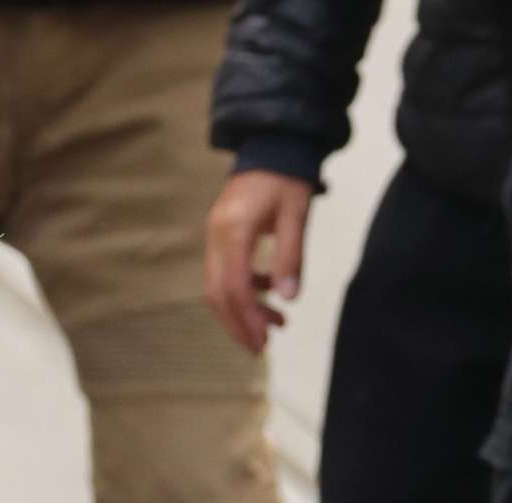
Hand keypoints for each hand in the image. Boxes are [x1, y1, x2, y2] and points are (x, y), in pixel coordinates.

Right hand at [203, 169, 313, 353]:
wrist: (272, 145)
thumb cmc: (287, 178)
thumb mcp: (296, 217)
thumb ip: (290, 257)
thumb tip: (287, 299)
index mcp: (233, 229)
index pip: (234, 286)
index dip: (248, 318)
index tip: (264, 341)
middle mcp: (216, 234)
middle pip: (217, 293)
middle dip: (237, 324)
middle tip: (260, 348)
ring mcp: (215, 235)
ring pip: (217, 286)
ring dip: (241, 311)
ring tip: (274, 326)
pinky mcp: (221, 236)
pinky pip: (224, 272)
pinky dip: (244, 291)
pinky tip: (270, 294)